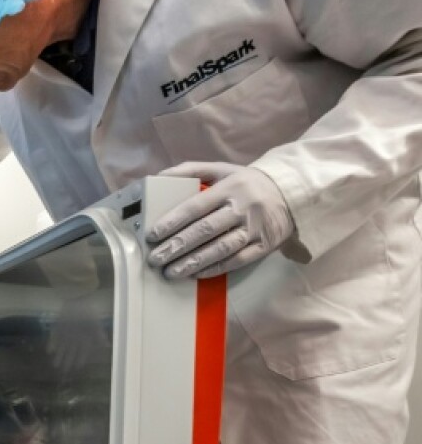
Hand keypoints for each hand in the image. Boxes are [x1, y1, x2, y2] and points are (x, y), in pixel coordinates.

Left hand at [46, 290, 111, 375]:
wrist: (77, 300)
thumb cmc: (88, 312)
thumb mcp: (96, 324)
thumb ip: (100, 336)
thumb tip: (107, 346)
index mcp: (84, 339)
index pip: (82, 353)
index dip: (80, 360)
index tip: (78, 367)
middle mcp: (74, 339)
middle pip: (70, 353)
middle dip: (67, 362)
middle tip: (63, 371)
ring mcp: (65, 335)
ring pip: (61, 348)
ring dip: (58, 356)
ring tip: (55, 365)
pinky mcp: (57, 329)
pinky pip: (54, 338)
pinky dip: (51, 343)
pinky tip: (50, 351)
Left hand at [146, 162, 294, 279]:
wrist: (291, 193)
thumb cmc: (245, 183)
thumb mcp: (221, 169)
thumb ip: (190, 170)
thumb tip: (158, 177)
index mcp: (230, 187)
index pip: (196, 206)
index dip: (173, 221)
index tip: (153, 235)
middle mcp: (243, 207)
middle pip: (205, 230)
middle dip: (177, 246)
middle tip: (155, 259)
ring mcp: (255, 228)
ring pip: (221, 248)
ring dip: (193, 262)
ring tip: (171, 272)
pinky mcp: (265, 245)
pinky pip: (238, 260)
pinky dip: (216, 269)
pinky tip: (196, 274)